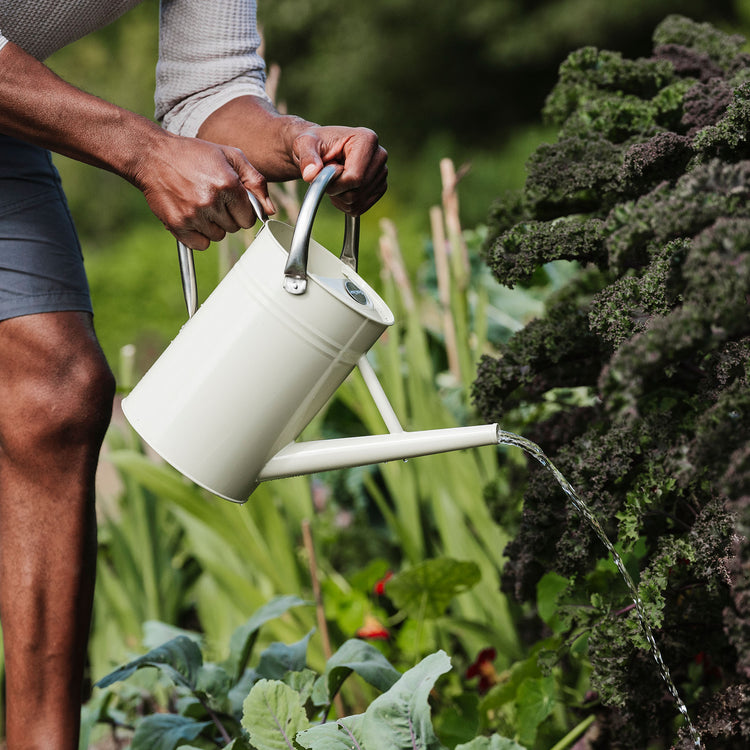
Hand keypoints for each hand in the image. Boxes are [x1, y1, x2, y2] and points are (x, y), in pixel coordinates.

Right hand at [133, 133, 275, 249]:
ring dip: (213, 225)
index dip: (242, 211)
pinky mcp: (177, 224)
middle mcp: (211, 200)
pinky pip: (200, 244)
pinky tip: (192, 217)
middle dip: (228, 216)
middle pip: (234, 228)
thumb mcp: (230, 156)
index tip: (232, 202)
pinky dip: (198, 235)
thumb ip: (255, 181)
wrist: (153, 155)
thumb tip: (270, 210)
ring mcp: (193, 214)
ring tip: (200, 204)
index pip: (249, 218)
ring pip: (218, 236)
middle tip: (213, 199)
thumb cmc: (194, 154)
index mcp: (228, 183)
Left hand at [291, 125, 387, 214]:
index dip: (335, 184)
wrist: (321, 149)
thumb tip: (310, 174)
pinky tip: (340, 188)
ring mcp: (382, 173)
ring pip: (358, 202)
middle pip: (357, 192)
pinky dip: (345, 204)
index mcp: (367, 140)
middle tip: (327, 176)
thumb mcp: (305, 145)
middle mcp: (379, 155)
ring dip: (339, 197)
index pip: (355, 177)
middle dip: (337, 190)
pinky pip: (360, 208)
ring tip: (334, 180)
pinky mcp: (380, 187)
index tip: (323, 176)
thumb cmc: (314, 144)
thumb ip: (307, 158)